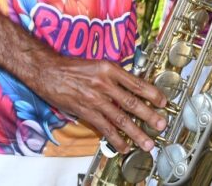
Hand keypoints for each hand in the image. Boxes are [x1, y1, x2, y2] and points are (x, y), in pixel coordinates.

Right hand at [30, 54, 167, 153]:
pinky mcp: (84, 111)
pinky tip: (124, 146)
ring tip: (147, 143)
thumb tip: (133, 88)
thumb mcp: (99, 64)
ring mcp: (94, 99)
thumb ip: (115, 76)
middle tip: (161, 125)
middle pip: (132, 102)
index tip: (163, 102)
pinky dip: (116, 138)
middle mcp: (104, 84)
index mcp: (110, 69)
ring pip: (120, 118)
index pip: (137, 83)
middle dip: (149, 116)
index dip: (153, 94)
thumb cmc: (72, 67)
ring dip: (136, 132)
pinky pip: (104, 128)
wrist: (48, 71)